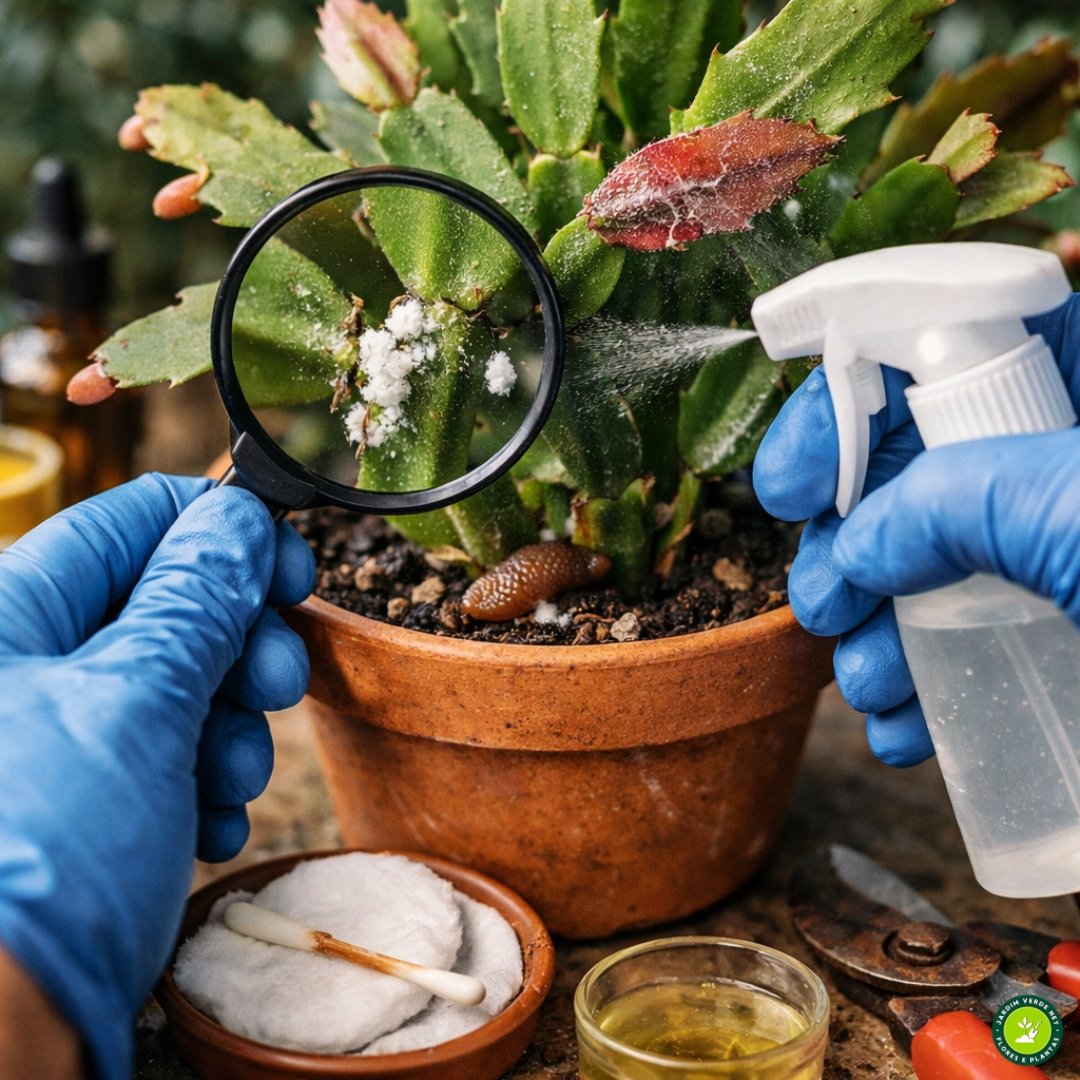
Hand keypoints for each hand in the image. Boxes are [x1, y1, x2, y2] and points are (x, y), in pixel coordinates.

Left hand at [0, 475, 312, 1078]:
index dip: (225, 533)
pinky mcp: (86, 806)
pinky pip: (166, 761)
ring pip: (179, 688)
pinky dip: (203, 786)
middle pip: (166, 605)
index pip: (134, 522)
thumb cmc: (35, 859)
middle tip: (278, 685)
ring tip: (230, 782)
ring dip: (229, 728)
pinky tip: (207, 828)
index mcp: (12, 613)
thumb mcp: (136, 702)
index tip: (293, 569)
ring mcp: (59, 741)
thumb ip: (196, 597)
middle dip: (238, 644)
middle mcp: (29, 669)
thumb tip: (240, 519)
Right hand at [753, 294, 1079, 766]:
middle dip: (847, 535)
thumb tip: (862, 548)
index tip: (793, 479)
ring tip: (864, 679)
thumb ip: (954, 503)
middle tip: (823, 596)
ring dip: (874, 620)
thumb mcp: (1074, 512)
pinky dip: (923, 681)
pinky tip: (904, 724)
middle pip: (911, 460)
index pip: (938, 338)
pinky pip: (967, 631)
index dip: (847, 393)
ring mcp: (1054, 544)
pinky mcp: (1057, 619)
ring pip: (927, 554)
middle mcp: (1053, 459)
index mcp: (1072, 400)